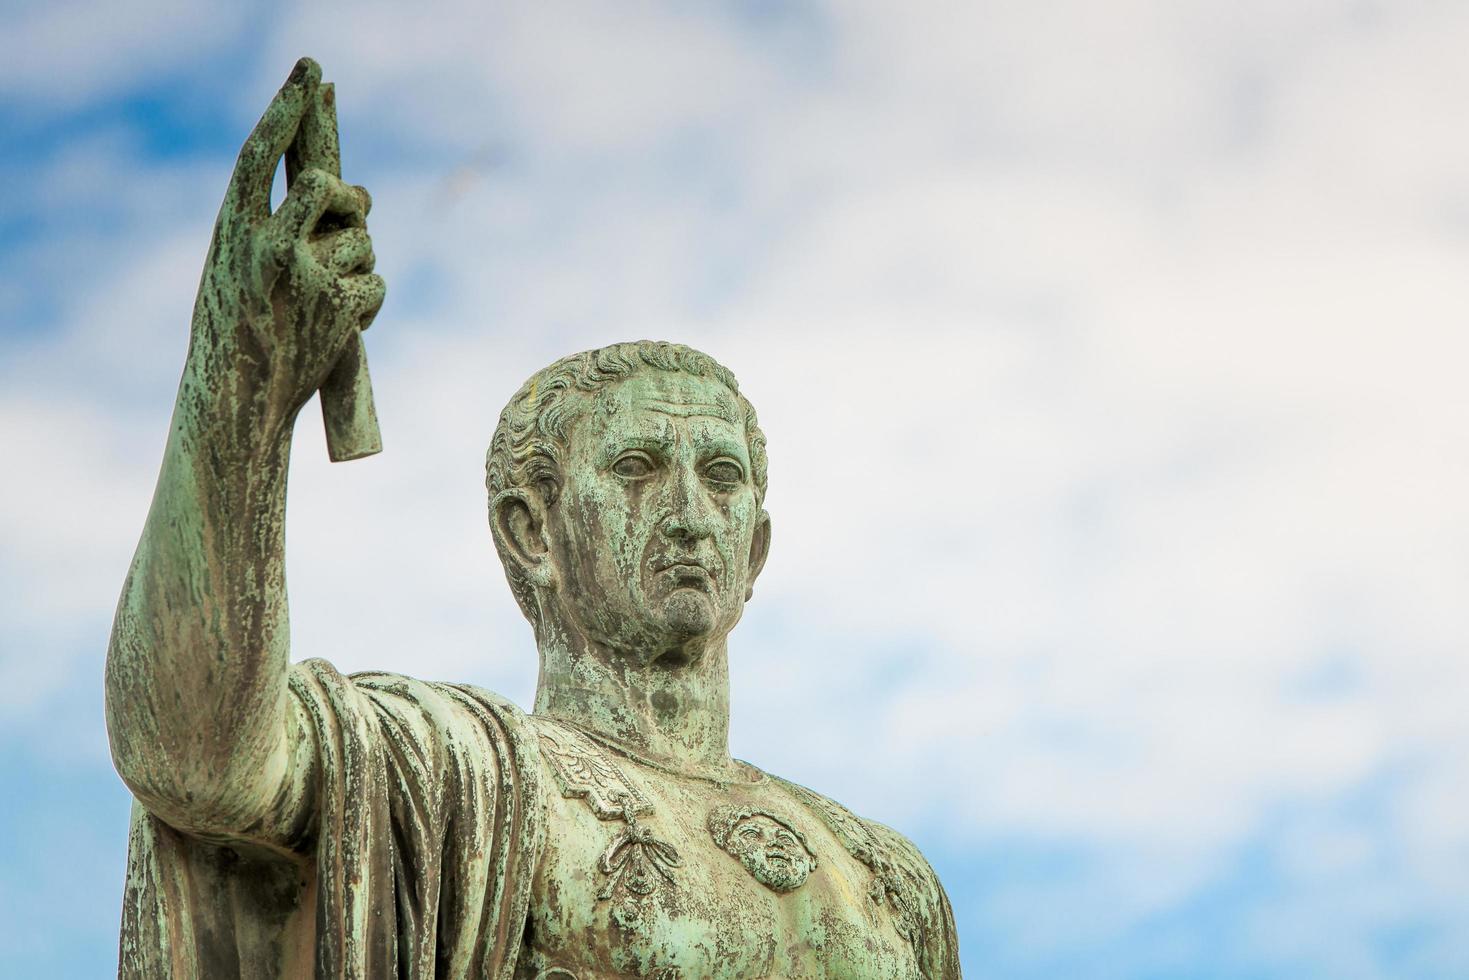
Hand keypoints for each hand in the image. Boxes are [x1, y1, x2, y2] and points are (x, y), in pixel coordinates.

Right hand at [187, 58, 385, 441]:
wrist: (237, 401)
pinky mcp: (337, 311)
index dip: (287, 109)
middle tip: (349, 214)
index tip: (311, 70)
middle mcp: (265, 245)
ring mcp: (303, 278)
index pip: (263, 153)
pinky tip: (338, 327)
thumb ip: (288, 223)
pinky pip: (376, 286)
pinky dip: (367, 305)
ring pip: (363, 244)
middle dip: (350, 202)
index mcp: (232, 229)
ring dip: (357, 266)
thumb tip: (360, 193)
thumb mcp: (245, 266)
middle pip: (331, 191)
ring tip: (322, 301)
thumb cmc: (242, 326)